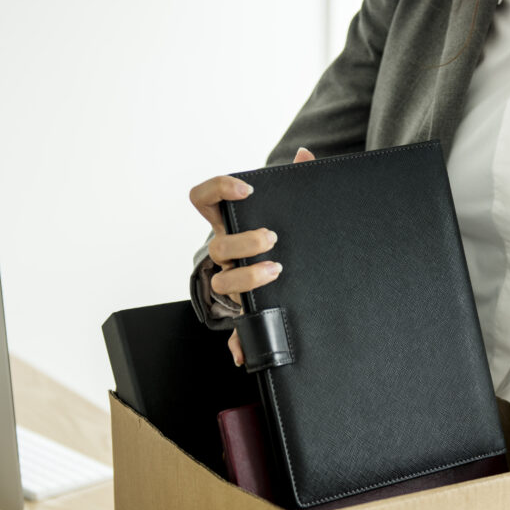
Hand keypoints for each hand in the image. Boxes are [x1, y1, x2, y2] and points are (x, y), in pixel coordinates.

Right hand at [189, 147, 315, 365]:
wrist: (289, 275)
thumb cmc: (284, 235)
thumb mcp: (291, 208)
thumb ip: (298, 177)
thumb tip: (305, 155)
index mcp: (232, 224)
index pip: (204, 199)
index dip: (218, 189)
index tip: (247, 189)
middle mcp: (226, 253)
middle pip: (217, 244)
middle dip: (242, 240)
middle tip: (270, 237)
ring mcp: (231, 281)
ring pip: (221, 282)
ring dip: (244, 278)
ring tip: (274, 272)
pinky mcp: (245, 311)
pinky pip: (235, 331)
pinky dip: (238, 343)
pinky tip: (244, 353)